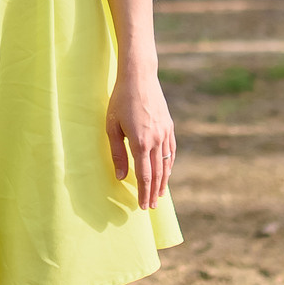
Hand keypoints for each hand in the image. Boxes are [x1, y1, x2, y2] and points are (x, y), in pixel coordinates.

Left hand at [106, 67, 175, 210]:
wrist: (139, 77)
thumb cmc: (120, 100)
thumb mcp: (112, 127)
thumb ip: (117, 153)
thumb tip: (122, 177)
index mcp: (140, 142)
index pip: (144, 175)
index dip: (144, 193)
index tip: (143, 206)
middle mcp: (156, 140)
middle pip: (157, 173)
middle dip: (154, 192)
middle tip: (151, 207)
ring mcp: (165, 133)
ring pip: (166, 164)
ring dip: (163, 181)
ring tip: (160, 195)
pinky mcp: (169, 126)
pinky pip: (171, 150)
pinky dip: (170, 164)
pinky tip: (167, 172)